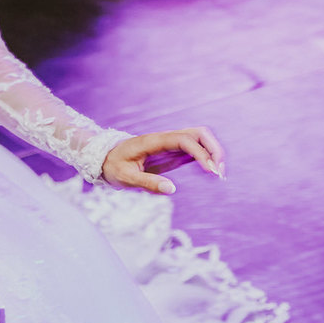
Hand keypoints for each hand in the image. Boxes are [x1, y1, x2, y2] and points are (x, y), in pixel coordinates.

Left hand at [101, 126, 224, 194]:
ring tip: (218, 173)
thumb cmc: (113, 167)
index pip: (183, 139)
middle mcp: (164, 138)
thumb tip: (172, 189)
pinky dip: (206, 156)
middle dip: (213, 148)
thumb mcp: (125, 178)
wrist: (104, 159)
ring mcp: (169, 143)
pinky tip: (210, 171)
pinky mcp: (172, 150)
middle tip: (219, 172)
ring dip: (213, 151)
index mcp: (153, 141)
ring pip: (199, 137)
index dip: (200, 153)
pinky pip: (194, 147)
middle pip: (197, 132)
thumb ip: (147, 182)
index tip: (211, 171)